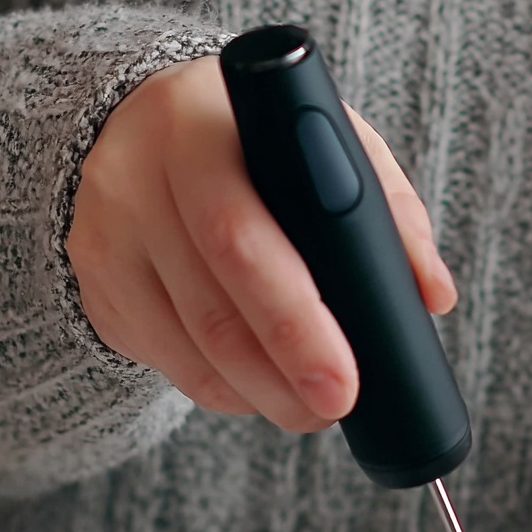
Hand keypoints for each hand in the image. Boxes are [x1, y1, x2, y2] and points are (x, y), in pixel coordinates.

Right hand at [67, 56, 456, 429]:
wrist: (145, 122)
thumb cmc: (259, 141)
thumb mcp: (326, 143)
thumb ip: (387, 210)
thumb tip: (434, 295)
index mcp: (202, 128)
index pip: (241, 237)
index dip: (298, 319)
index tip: (350, 378)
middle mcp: (137, 178)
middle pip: (215, 310)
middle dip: (287, 374)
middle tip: (337, 408)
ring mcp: (107, 235)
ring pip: (193, 350)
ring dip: (263, 395)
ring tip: (312, 407)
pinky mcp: (98, 283)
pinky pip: (170, 363)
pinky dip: (226, 389)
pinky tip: (260, 386)